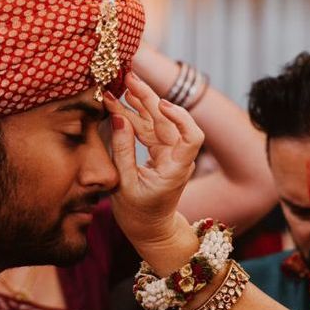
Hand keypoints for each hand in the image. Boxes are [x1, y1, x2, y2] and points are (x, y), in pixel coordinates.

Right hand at [104, 73, 203, 270]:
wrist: (150, 230)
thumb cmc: (138, 215)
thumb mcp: (125, 185)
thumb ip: (122, 151)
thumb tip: (117, 118)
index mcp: (176, 169)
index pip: (192, 137)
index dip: (180, 117)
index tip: (162, 104)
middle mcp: (177, 157)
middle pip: (168, 120)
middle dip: (149, 98)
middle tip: (130, 79)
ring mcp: (169, 153)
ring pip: (156, 121)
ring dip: (139, 103)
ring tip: (121, 86)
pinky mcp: (159, 152)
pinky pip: (148, 129)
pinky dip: (134, 117)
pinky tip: (122, 103)